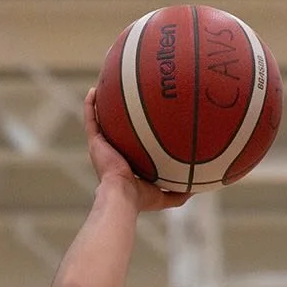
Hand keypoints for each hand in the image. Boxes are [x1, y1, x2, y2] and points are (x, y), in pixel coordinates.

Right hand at [84, 88, 189, 212]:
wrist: (122, 196)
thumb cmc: (142, 198)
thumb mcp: (166, 196)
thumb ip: (180, 193)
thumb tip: (197, 188)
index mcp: (127, 165)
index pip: (131, 147)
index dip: (136, 135)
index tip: (144, 122)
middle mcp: (113, 155)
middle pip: (115, 131)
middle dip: (118, 117)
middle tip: (126, 99)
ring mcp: (102, 148)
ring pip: (99, 122)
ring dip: (100, 106)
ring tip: (105, 87)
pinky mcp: (94, 143)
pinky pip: (90, 119)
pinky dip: (90, 105)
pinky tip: (93, 90)